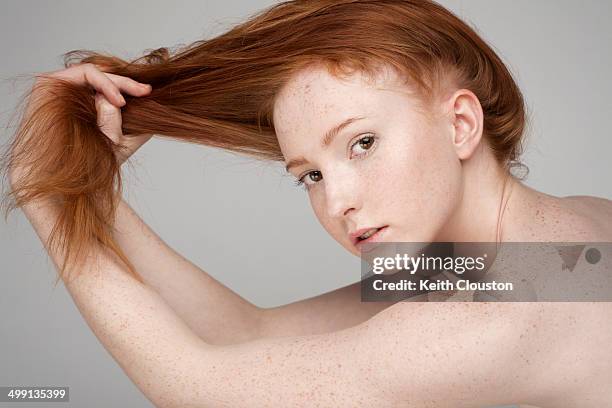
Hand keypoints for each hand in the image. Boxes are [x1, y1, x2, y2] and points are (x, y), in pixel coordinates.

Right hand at [8, 63, 152, 186]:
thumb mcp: (120, 139)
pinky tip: (117, 100)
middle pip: (104, 76)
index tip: (148, 93)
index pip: (110, 86)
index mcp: (89, 105)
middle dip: (128, 83)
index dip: (131, 86)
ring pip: (96, 71)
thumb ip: (128, 116)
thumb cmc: (90, 162)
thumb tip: (138, 92)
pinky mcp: (50, 83)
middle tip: (144, 92)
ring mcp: (62, 88)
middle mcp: (74, 94)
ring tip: (125, 102)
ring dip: (117, 83)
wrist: (61, 173)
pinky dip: (104, 82)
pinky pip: (84, 72)